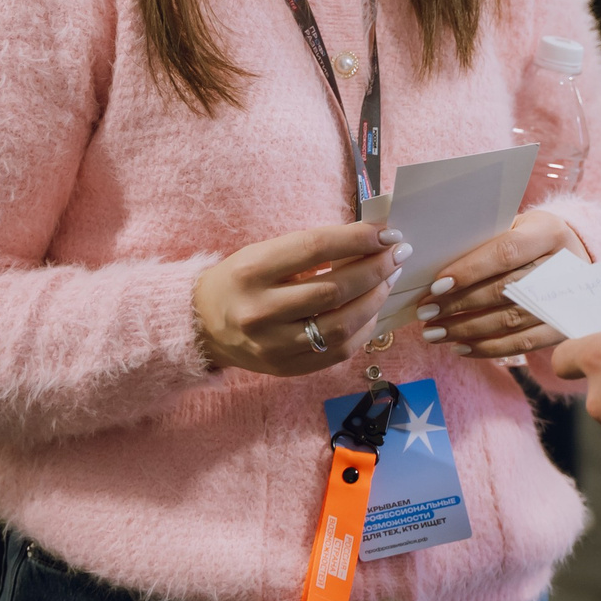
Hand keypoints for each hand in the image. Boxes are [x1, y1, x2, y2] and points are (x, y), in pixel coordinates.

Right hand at [194, 223, 407, 377]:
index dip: (358, 238)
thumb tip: (370, 238)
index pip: (316, 248)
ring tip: (388, 279)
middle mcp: (260, 311)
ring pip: (341, 324)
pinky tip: (373, 309)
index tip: (387, 232)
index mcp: (252, 271)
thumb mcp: (265, 253)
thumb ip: (313, 248)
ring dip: (375, 299)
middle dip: (375, 269)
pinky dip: (363, 328)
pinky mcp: (286, 368)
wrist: (202, 325)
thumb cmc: (241, 280)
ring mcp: (274, 345)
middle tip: (398, 254)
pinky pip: (338, 350)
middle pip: (334, 289)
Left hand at [417, 210, 589, 358]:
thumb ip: (485, 241)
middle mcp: (562, 267)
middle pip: (506, 290)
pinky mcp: (563, 328)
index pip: (506, 252)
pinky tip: (460, 347)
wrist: (574, 259)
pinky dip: (488, 348)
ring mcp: (566, 300)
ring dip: (467, 329)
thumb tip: (437, 268)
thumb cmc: (530, 239)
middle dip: (460, 303)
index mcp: (549, 233)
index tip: (436, 285)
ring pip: (511, 320)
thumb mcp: (514, 226)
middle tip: (426, 311)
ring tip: (434, 332)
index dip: (470, 270)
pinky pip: (523, 344)